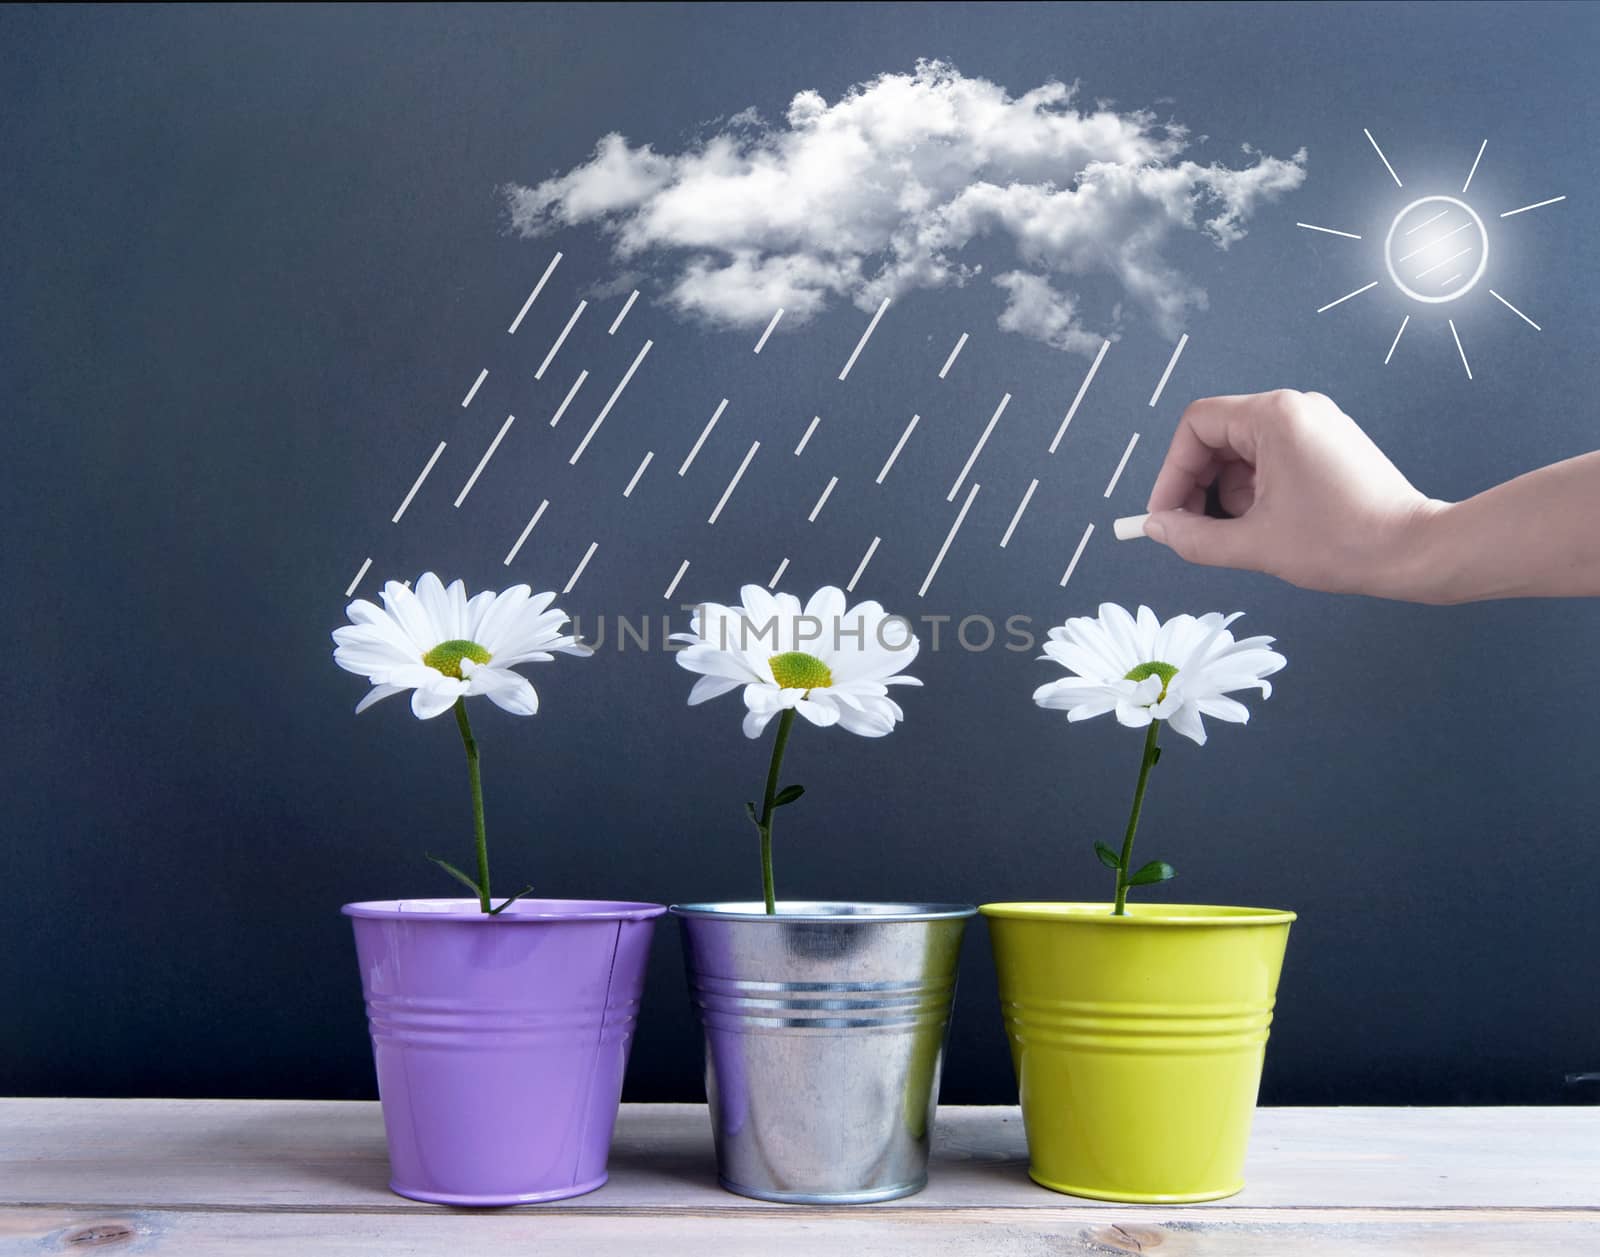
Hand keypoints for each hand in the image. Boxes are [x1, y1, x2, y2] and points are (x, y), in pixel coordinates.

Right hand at [1143, 390, 1445, 598]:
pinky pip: (1272, 459)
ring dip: (1230, 494)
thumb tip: (1159, 529)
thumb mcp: (1255, 545)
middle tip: (1192, 530)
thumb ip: (1195, 538)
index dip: (1172, 471)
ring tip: (1245, 533)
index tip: (1164, 513)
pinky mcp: (1328, 444)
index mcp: (1275, 417)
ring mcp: (1315, 424)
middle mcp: (1296, 409)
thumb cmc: (1345, 541)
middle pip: (1218, 437)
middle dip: (1200, 487)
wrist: (1414, 550)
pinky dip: (1257, 491)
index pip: (1197, 425)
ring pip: (1243, 453)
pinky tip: (1269, 524)